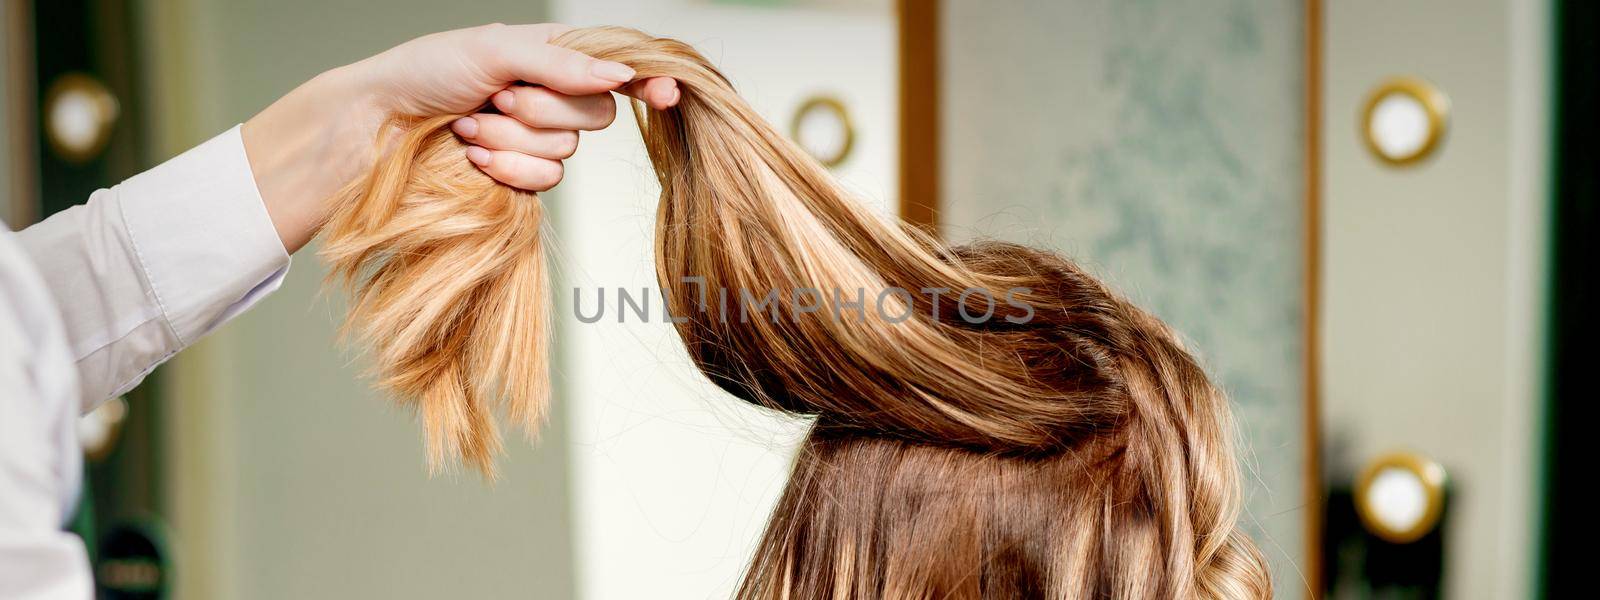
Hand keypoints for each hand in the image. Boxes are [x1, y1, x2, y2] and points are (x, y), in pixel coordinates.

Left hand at [242, 23, 678, 253]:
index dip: (650, 78)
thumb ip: (563, 64)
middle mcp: (552, 97)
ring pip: (566, 150)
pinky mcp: (521, 181)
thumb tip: (619, 76)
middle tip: (497, 97)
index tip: (669, 92)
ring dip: (512, 138)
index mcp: (551, 56)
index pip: (617, 65)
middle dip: (542, 107)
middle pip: (597, 112)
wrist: (375, 127)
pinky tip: (471, 156)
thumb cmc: (424, 73)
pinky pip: (544, 181)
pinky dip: (505, 167)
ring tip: (469, 126)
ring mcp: (538, 142)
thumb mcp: (496, 51)